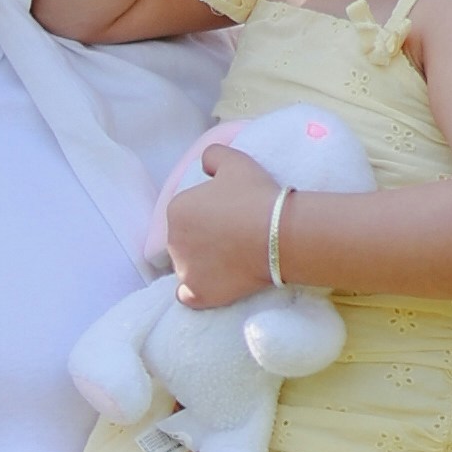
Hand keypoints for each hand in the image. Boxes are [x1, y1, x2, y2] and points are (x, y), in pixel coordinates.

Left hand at [161, 142, 283, 307]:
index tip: (228, 218)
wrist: (279, 235)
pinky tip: (214, 284)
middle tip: (232, 239)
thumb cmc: (256, 196)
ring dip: (201, 265)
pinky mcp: (198, 294)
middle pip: (184, 241)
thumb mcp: (235, 161)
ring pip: (186, 267)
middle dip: (202, 240)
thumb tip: (205, 163)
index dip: (207, 216)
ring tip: (231, 261)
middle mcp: (172, 241)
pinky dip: (197, 292)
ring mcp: (184, 270)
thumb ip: (213, 156)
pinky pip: (188, 296)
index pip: (185, 214)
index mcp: (176, 209)